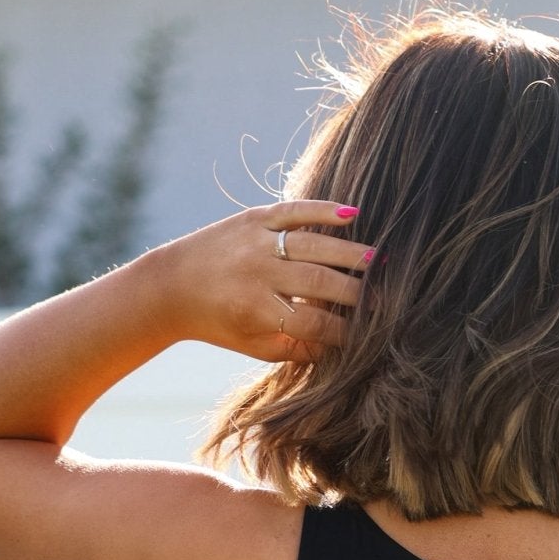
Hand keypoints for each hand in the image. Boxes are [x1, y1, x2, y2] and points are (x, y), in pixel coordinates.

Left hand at [154, 198, 371, 363]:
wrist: (173, 285)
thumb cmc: (220, 323)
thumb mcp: (254, 346)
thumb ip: (296, 349)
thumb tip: (340, 348)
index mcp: (256, 311)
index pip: (314, 322)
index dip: (345, 331)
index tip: (368, 336)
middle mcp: (256, 273)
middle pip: (319, 282)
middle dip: (356, 293)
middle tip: (385, 299)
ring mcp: (256, 242)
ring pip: (313, 244)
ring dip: (350, 252)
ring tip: (378, 261)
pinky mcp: (254, 217)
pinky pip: (294, 211)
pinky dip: (323, 210)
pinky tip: (352, 215)